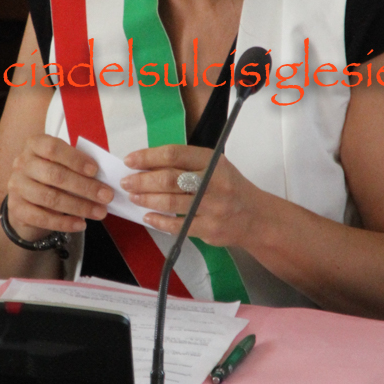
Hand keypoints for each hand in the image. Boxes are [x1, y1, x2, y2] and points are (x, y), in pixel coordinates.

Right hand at [6, 135, 111, 238]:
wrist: (27, 199)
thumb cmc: (52, 176)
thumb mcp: (63, 164)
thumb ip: (78, 167)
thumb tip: (103, 178)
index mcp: (34, 145)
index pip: (53, 148)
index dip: (75, 159)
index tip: (95, 170)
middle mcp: (22, 163)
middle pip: (55, 175)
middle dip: (85, 187)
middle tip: (107, 196)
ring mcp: (16, 186)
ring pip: (50, 198)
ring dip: (79, 206)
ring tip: (100, 212)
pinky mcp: (16, 209)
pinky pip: (42, 218)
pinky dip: (64, 223)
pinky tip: (81, 224)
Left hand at [122, 145, 264, 247]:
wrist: (256, 217)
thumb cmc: (229, 187)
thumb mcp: (215, 166)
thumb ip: (187, 164)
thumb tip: (147, 164)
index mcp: (212, 162)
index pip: (175, 154)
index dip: (148, 157)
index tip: (130, 160)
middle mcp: (214, 182)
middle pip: (170, 179)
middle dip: (143, 180)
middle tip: (126, 182)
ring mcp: (213, 207)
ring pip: (171, 203)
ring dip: (147, 199)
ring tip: (133, 196)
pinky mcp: (210, 229)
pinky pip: (178, 226)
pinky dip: (159, 221)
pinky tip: (148, 217)